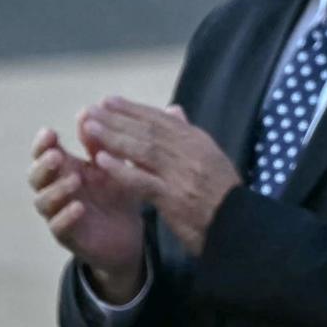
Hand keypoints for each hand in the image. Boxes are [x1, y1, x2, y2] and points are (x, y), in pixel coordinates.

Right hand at [29, 121, 145, 299]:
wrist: (131, 232)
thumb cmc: (117, 192)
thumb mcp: (113, 164)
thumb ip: (101, 141)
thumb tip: (88, 110)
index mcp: (65, 168)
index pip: (43, 153)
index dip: (42, 143)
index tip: (49, 132)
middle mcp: (56, 189)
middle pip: (35, 176)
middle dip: (43, 164)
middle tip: (57, 155)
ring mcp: (59, 213)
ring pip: (43, 201)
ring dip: (55, 189)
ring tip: (74, 180)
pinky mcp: (68, 236)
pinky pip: (58, 227)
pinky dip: (65, 216)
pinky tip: (79, 207)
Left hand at [85, 99, 242, 256]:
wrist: (237, 225)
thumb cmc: (221, 193)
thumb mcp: (210, 156)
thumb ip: (188, 134)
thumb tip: (172, 109)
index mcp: (197, 141)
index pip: (160, 119)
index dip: (133, 109)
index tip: (108, 101)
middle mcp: (189, 152)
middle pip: (148, 130)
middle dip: (117, 119)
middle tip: (91, 110)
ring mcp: (181, 174)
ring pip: (143, 150)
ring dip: (113, 138)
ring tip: (89, 129)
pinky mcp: (173, 197)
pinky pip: (142, 180)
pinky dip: (121, 169)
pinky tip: (101, 161)